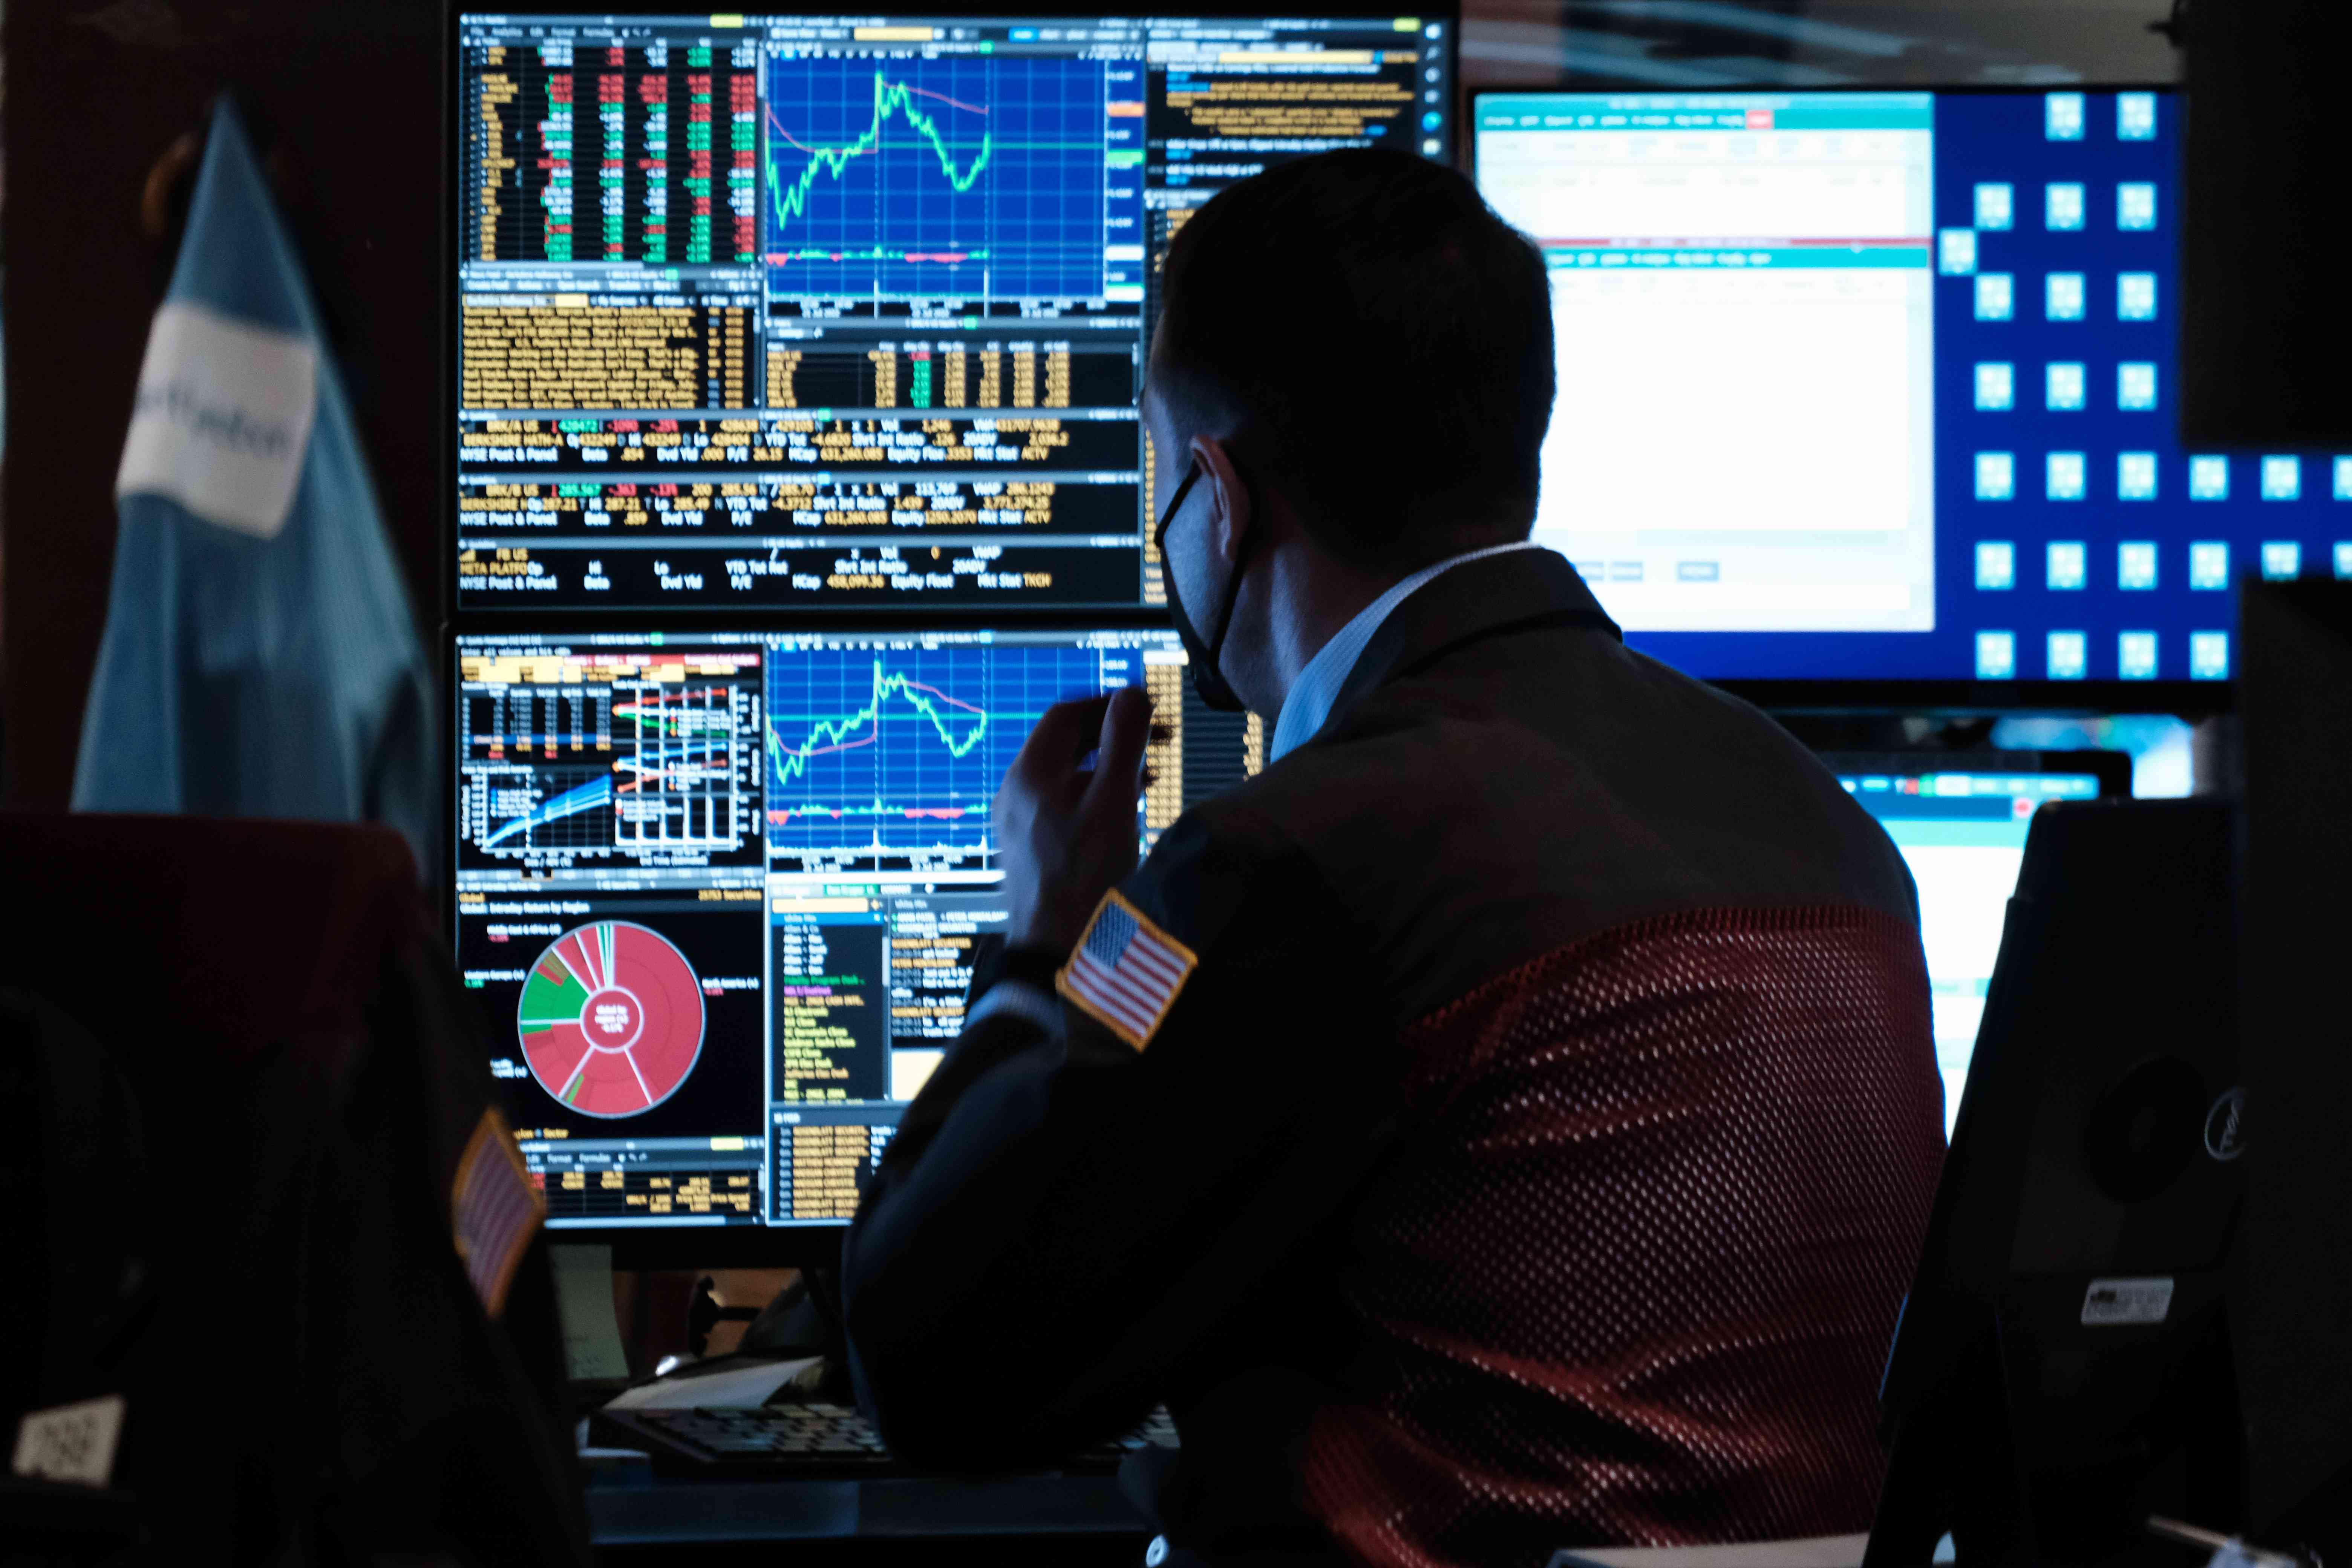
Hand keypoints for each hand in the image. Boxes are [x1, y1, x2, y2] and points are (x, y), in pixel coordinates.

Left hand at [995, 686, 1155, 952]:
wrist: (1057, 949)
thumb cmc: (1086, 876)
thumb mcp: (1113, 800)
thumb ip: (1123, 742)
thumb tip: (1132, 694)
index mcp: (1028, 774)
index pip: (1066, 715)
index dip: (1109, 705)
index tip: (1148, 711)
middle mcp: (1014, 793)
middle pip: (1064, 744)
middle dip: (1112, 736)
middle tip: (1158, 740)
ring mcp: (1017, 822)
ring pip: (1065, 775)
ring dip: (1107, 766)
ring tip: (1149, 776)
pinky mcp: (1028, 848)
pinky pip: (1060, 804)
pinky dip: (1093, 795)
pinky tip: (1122, 811)